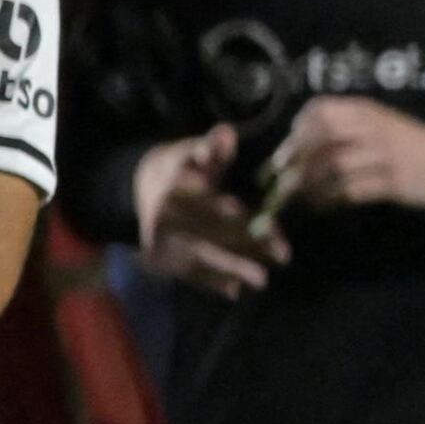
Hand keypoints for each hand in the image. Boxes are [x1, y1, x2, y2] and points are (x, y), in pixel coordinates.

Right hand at [131, 127, 279, 297]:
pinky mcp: (160, 258)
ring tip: (261, 281)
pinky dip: (210, 282)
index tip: (245, 213)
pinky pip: (188, 273)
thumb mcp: (193, 152)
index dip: (222, 208)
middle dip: (244, 243)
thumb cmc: (183, 168)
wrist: (142, 188)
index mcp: (172, 185)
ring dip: (231, 268)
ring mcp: (159, 240)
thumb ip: (212, 148)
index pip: (202, 199)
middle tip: (281, 255)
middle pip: (206, 231)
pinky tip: (234, 290)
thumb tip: (224, 134)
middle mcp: (163, 215)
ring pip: (199, 255)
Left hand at [263, 96, 424, 224]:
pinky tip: (324, 205)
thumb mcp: (372, 123)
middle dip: (298, 159)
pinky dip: (332, 199)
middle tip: (285, 178)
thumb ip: (337, 128)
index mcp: (365, 111)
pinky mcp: (394, 182)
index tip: (288, 151)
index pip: (321, 109)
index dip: (298, 130)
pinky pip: (354, 190)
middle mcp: (374, 128)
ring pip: (336, 165)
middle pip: (324, 136)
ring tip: (302, 196)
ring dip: (312, 183)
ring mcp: (386, 154)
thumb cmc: (400, 142)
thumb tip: (288, 150)